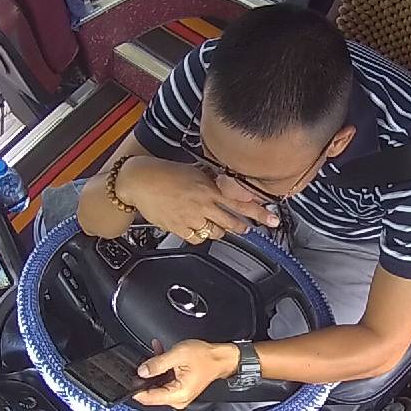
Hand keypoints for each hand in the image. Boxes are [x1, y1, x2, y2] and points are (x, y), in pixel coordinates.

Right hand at [116, 156, 278, 242]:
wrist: (138, 181)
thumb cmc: (164, 173)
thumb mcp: (194, 171)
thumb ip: (213, 181)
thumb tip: (228, 187)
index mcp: (209, 189)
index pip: (241, 202)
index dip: (259, 212)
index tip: (272, 220)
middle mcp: (203, 205)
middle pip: (232, 222)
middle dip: (242, 227)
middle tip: (248, 228)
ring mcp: (191, 219)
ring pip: (215, 233)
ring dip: (221, 231)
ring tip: (220, 226)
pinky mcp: (178, 228)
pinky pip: (196, 239)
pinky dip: (200, 236)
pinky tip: (199, 229)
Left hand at [132, 340, 240, 409]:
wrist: (221, 357)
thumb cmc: (206, 357)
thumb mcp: (178, 355)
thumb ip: (157, 363)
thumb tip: (141, 371)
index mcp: (177, 395)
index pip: (147, 398)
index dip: (135, 387)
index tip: (127, 377)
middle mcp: (177, 400)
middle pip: (151, 391)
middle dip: (146, 374)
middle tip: (145, 361)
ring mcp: (178, 396)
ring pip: (157, 384)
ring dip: (154, 369)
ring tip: (156, 352)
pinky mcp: (179, 389)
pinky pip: (164, 381)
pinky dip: (161, 369)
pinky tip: (160, 355)